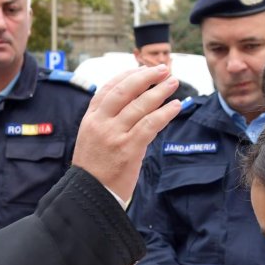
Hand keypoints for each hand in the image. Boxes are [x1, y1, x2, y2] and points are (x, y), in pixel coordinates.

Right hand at [72, 65, 180, 201]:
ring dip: (160, 92)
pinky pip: (150, 124)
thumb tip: (132, 106)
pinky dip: (165, 113)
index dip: (127, 75)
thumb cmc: (94, 171)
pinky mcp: (129, 149)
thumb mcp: (91, 140)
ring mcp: (114, 135)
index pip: (108, 88)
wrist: (90, 196)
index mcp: (90, 119)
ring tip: (173, 83)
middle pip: (125, 90)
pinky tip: (175, 107)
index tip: (141, 69)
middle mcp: (101, 123)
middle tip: (163, 69)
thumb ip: (106, 122)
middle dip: (146, 76)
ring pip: (140, 105)